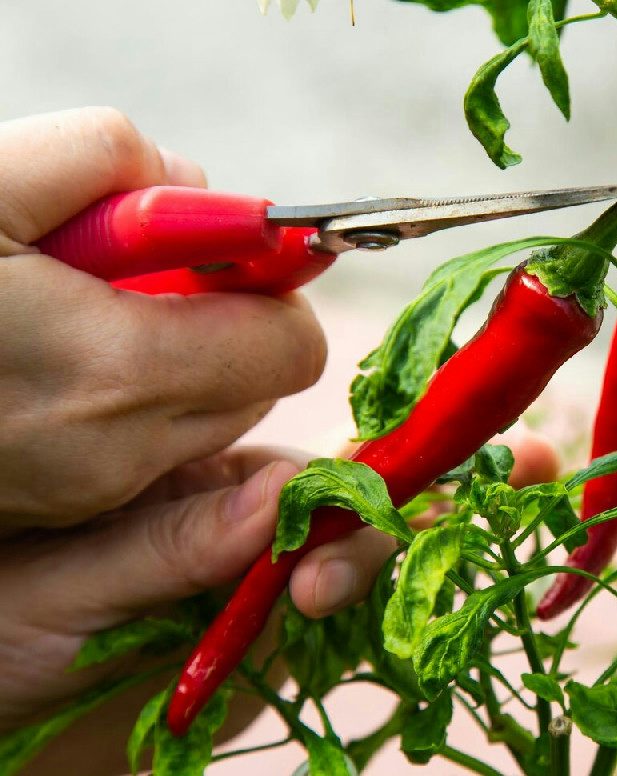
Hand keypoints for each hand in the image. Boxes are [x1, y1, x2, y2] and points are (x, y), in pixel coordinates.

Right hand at [0, 107, 326, 530]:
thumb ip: (107, 155)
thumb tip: (196, 185)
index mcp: (119, 372)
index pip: (292, 345)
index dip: (268, 284)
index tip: (218, 245)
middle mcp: (120, 451)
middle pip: (255, 380)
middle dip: (218, 314)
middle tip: (129, 267)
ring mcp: (89, 489)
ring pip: (204, 413)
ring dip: (174, 352)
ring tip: (74, 305)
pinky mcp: (59, 502)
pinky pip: (146, 443)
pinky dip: (129, 393)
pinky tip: (48, 354)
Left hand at [0, 433, 557, 775]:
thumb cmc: (1, 631)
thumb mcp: (68, 587)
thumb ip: (172, 544)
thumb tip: (282, 496)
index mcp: (201, 487)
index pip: (299, 477)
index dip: (338, 500)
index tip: (324, 561)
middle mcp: (250, 531)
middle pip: (350, 519)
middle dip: (376, 536)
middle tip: (358, 575)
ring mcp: (269, 595)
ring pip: (360, 575)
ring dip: (395, 576)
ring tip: (392, 584)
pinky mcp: (277, 657)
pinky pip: (343, 642)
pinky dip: (383, 632)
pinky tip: (410, 624)